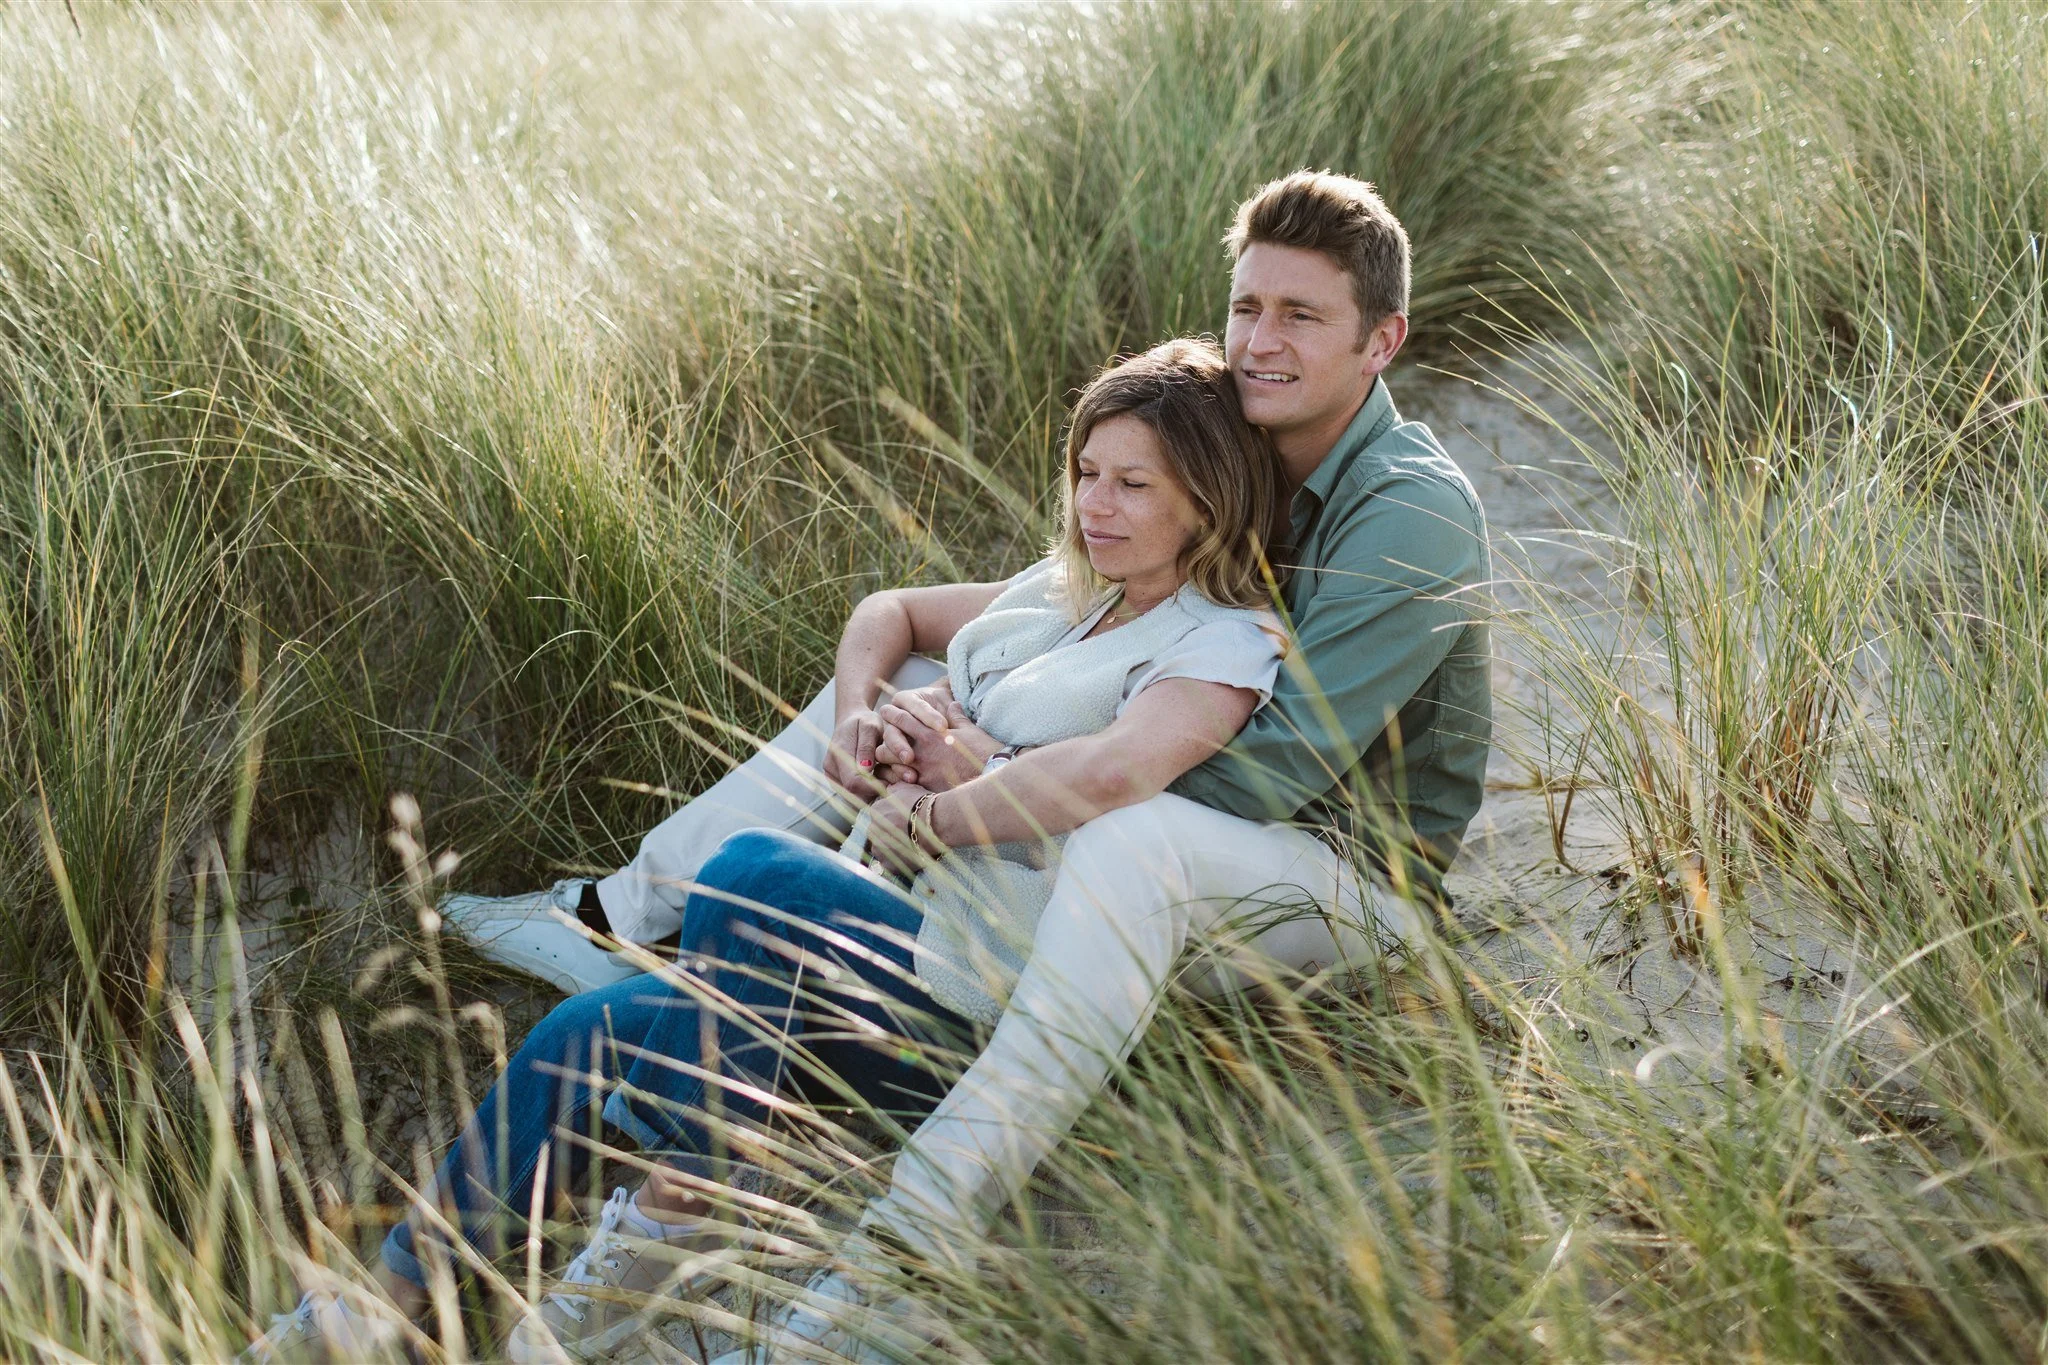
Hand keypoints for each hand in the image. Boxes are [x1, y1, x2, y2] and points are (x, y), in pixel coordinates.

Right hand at [822, 709, 888, 801]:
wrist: (851, 720)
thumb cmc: (864, 721)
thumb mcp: (870, 726)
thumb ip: (867, 746)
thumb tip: (865, 769)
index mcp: (837, 754)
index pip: (854, 782)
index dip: (874, 787)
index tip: (892, 784)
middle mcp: (831, 768)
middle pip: (854, 793)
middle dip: (876, 791)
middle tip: (893, 783)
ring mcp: (832, 776)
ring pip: (854, 796)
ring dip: (872, 793)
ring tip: (887, 780)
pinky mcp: (837, 781)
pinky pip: (854, 794)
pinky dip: (868, 791)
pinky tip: (879, 781)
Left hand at [868, 781, 941, 876]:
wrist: (936, 823)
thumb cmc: (924, 804)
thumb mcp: (908, 788)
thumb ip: (894, 790)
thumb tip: (890, 790)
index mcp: (875, 811)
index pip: (879, 817)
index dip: (892, 820)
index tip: (904, 822)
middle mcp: (872, 830)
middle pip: (879, 834)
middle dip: (891, 835)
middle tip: (908, 835)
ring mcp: (880, 849)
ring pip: (883, 850)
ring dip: (893, 849)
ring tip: (910, 847)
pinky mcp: (890, 864)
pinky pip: (891, 864)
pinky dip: (899, 862)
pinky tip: (911, 856)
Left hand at [875, 691, 999, 792]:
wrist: (993, 774)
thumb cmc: (983, 751)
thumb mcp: (970, 729)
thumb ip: (957, 716)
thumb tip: (953, 704)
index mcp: (931, 733)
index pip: (901, 719)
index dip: (891, 714)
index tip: (886, 713)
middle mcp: (922, 751)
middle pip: (887, 744)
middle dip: (885, 743)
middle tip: (888, 744)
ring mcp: (922, 770)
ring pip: (891, 766)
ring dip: (890, 763)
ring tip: (894, 764)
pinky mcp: (926, 787)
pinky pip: (902, 784)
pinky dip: (899, 781)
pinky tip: (902, 781)